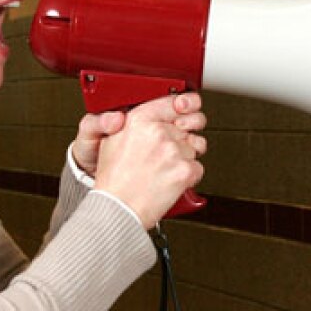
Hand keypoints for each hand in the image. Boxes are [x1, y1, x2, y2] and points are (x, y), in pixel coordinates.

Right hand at [92, 93, 207, 227]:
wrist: (117, 208)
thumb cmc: (114, 181)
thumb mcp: (113, 140)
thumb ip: (133, 124)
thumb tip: (154, 119)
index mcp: (139, 120)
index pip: (173, 102)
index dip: (185, 107)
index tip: (188, 110)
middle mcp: (158, 132)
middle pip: (187, 128)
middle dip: (184, 139)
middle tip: (173, 151)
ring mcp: (173, 151)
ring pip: (194, 148)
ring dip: (185, 159)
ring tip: (165, 171)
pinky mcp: (184, 170)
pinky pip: (198, 168)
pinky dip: (189, 177)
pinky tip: (171, 181)